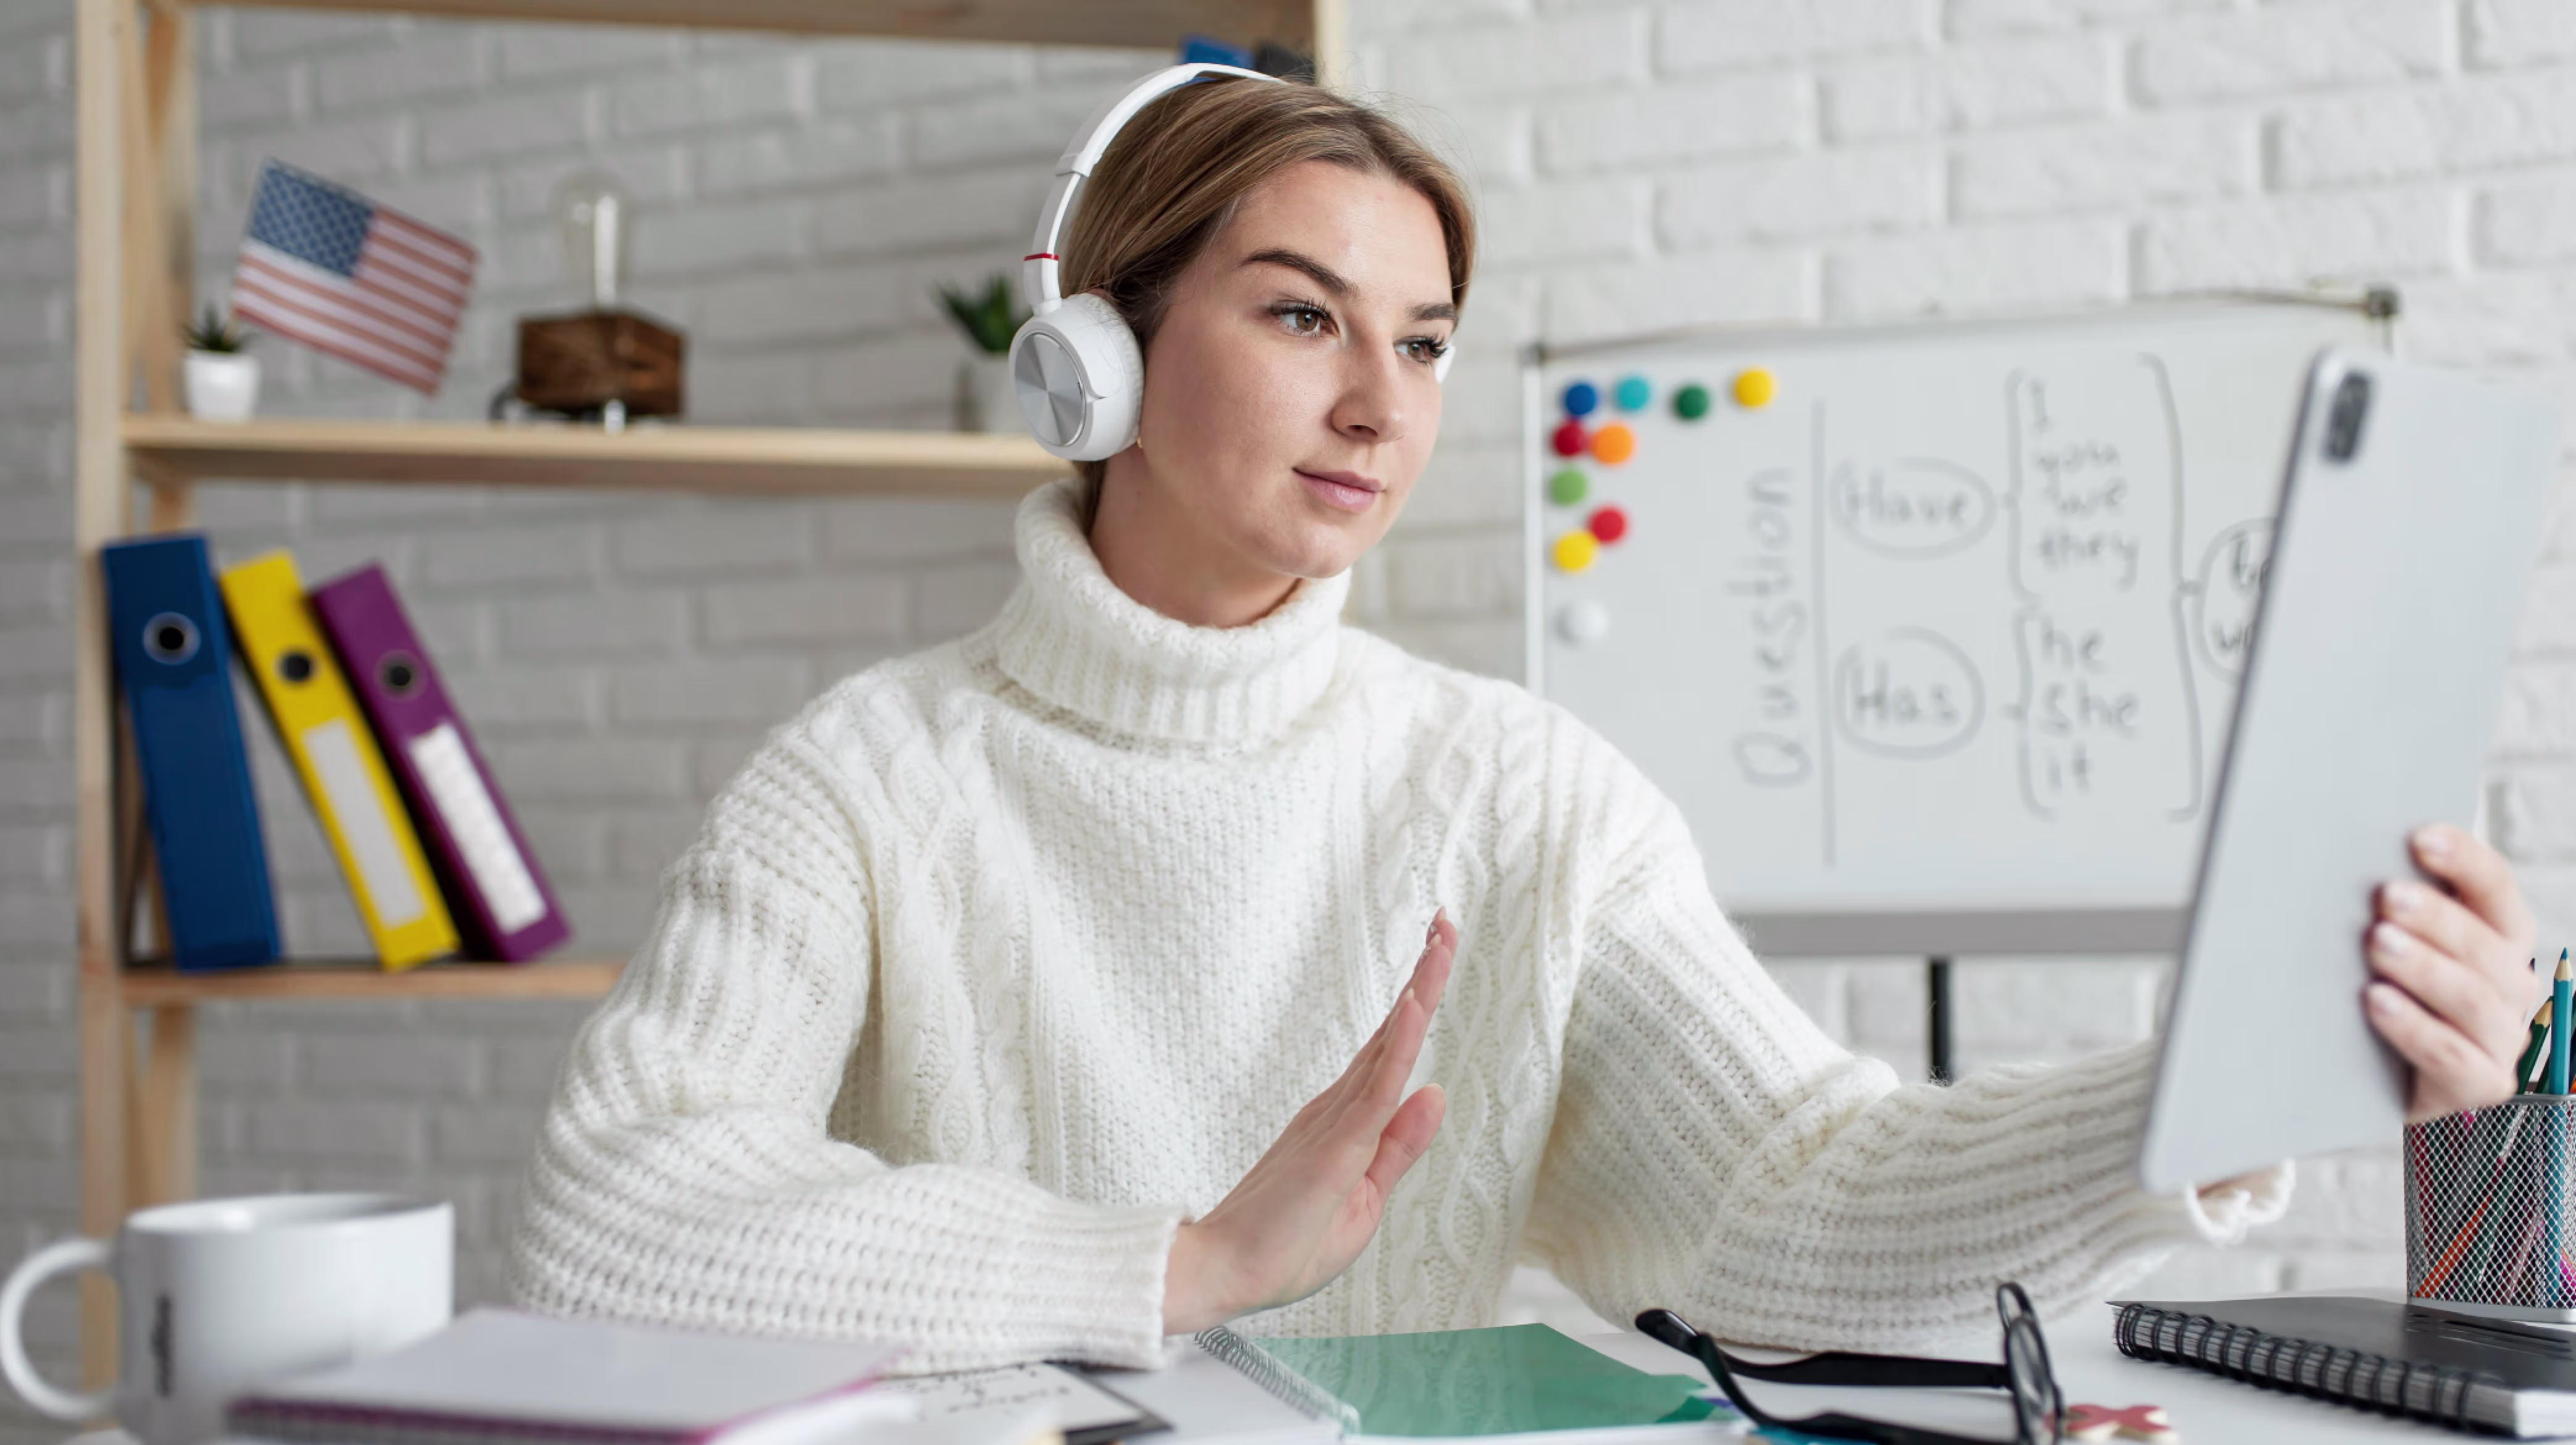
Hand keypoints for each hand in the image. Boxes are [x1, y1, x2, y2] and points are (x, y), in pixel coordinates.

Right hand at [1161, 911, 1456, 1333]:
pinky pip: (1376, 1086)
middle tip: (1444, 921)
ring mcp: (1335, 1121)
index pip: (1391, 1050)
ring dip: (1418, 991)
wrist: (1225, 1274)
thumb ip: (1400, 1146)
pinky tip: (1414, 1004)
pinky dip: (1399, 1042)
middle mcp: (1339, 1107)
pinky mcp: (1334, 1145)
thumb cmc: (1286, 1247)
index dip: (1418, 1001)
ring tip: (1439, 942)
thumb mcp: (1365, 1200)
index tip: (1437, 953)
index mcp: (1346, 1120)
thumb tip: (1436, 1092)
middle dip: (1424, 975)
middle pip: (1393, 1030)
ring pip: (1388, 1045)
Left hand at [2362, 824, 2543, 1122]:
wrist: (2382, 1079)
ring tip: (2378, 943)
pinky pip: (2452, 1055)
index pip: (2494, 886)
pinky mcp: (2482, 1082)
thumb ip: (2392, 908)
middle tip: (2388, 895)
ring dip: (2424, 967)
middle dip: (2436, 917)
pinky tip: (2376, 1002)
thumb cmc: (2390, 989)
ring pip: (2472, 997)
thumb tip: (2344, 855)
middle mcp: (2513, 982)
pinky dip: (2413, 1026)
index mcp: (2499, 934)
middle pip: (2483, 942)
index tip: (2420, 837)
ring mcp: (2502, 1036)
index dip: (2464, 859)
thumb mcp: (2395, 942)